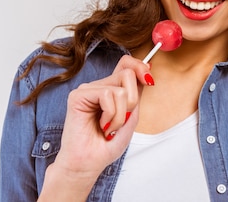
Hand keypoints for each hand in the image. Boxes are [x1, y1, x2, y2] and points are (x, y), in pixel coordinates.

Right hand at [44, 55, 153, 188]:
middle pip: (127, 74)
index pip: (126, 63)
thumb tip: (147, 67)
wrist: (88, 164)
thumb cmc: (106, 145)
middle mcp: (99, 86)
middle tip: (121, 119)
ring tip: (109, 127)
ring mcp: (87, 89)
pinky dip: (111, 115)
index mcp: (111, 89)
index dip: (140, 66)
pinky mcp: (78, 95)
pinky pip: (107, 94)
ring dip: (120, 114)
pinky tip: (101, 125)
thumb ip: (137, 93)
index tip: (149, 80)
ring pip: (120, 88)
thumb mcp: (131, 116)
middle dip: (132, 101)